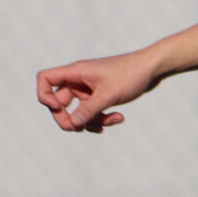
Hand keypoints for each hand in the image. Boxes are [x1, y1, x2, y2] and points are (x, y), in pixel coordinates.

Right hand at [37, 48, 166, 135]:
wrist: (153, 68)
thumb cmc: (131, 74)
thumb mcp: (109, 94)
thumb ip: (89, 110)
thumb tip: (72, 124)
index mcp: (76, 72)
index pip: (45, 79)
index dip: (44, 96)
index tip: (58, 108)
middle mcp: (79, 79)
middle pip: (58, 102)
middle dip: (68, 118)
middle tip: (79, 128)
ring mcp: (89, 88)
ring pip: (78, 111)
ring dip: (91, 121)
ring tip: (113, 120)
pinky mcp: (100, 95)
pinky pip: (91, 112)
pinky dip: (101, 118)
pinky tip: (118, 118)